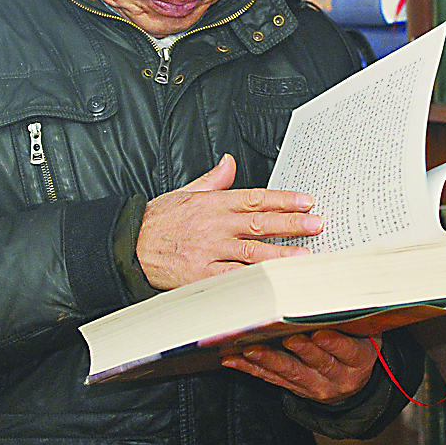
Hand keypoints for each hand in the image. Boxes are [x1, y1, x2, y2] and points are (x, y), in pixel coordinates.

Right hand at [136, 154, 323, 289]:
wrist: (130, 246)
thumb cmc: (159, 220)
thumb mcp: (186, 192)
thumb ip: (212, 180)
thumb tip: (229, 162)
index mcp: (214, 204)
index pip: (255, 199)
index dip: (283, 200)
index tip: (306, 201)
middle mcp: (215, 226)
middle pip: (259, 224)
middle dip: (290, 224)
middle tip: (316, 224)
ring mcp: (209, 252)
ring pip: (251, 252)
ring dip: (280, 254)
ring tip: (304, 256)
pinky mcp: (202, 275)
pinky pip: (233, 278)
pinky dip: (253, 280)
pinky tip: (273, 282)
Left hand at [222, 330, 379, 402]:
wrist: (350, 380)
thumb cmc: (356, 345)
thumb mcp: (364, 334)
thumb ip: (349, 318)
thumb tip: (329, 289)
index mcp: (358, 360)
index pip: (348, 351)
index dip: (334, 343)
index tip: (320, 333)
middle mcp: (337, 377)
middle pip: (317, 362)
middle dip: (301, 350)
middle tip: (286, 337)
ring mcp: (314, 385)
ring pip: (290, 372)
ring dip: (269, 359)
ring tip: (251, 348)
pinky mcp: (294, 389)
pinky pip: (271, 379)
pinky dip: (251, 368)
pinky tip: (234, 359)